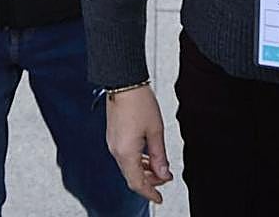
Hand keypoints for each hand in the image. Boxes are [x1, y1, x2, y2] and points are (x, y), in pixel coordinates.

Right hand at [106, 86, 172, 202]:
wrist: (123, 82)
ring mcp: (113, 143)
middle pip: (132, 176)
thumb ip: (159, 155)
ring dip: (144, 170)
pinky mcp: (113, 136)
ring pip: (128, 166)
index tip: (159, 198)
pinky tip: (148, 155)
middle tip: (165, 178)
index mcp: (126, 152)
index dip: (149, 193)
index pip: (137, 182)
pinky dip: (137, 160)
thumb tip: (163, 173)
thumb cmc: (138, 102)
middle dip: (149, 181)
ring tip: (160, 167)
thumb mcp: (155, 130)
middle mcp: (116, 150)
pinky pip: (124, 156)